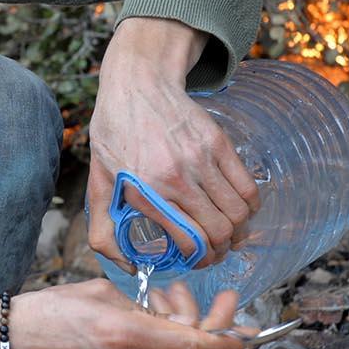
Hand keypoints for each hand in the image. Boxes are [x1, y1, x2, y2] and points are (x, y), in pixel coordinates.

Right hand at [8, 277, 249, 348]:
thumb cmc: (49, 309)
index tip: (246, 327)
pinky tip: (150, 313)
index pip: (192, 345)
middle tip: (220, 297)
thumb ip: (144, 305)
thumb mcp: (101, 293)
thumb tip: (176, 314)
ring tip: (166, 295)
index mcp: (126, 334)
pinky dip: (163, 337)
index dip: (226, 339)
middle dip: (211, 326)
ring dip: (183, 327)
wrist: (11, 341)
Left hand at [86, 18, 259, 265]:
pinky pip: (248, 187)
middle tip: (214, 251)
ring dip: (238, 231)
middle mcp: (178, 177)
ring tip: (228, 233)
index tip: (197, 259)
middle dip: (221, 251)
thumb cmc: (115, 132)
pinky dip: (249, 207)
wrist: (137, 84)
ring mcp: (202, 159)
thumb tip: (127, 265)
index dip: (199, 259)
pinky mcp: (219, 144)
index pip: (190, 241)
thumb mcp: (99, 181)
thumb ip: (104, 229)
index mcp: (147, 191)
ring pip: (238, 213)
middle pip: (220, 231)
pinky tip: (238, 210)